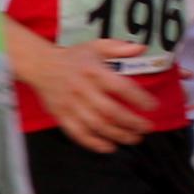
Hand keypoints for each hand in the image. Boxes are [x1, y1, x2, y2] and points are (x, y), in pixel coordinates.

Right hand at [28, 32, 152, 151]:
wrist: (40, 65)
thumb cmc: (72, 57)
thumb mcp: (95, 46)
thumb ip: (119, 47)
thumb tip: (142, 48)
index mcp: (93, 71)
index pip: (121, 87)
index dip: (139, 99)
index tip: (153, 106)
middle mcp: (82, 89)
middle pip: (111, 111)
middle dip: (132, 123)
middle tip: (146, 128)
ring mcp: (71, 104)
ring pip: (97, 125)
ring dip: (118, 135)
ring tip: (133, 138)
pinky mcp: (61, 115)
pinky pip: (78, 134)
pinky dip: (94, 143)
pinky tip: (109, 147)